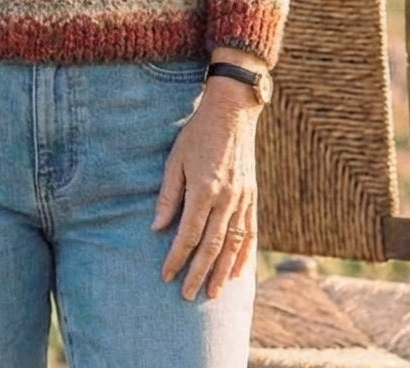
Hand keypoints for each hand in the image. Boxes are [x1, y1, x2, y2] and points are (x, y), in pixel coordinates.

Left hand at [151, 72, 261, 300]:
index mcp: (204, 190)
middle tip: (187, 296)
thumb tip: (157, 228)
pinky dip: (244, 256)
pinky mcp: (252, 197)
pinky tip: (237, 273)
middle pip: (212, 247)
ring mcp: (243, 200)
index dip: (177, 257)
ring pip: (233, 245)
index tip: (166, 275)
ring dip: (222, 272)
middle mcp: (227, 199)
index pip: (189, 235)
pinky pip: (250, 233)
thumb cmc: (197, 134)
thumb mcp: (175, 160)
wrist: (232, 113)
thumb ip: (168, 195)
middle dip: (198, 273)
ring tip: (212, 294)